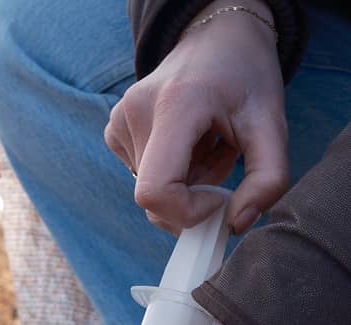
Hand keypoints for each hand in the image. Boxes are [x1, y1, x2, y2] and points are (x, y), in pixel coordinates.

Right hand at [106, 1, 288, 233]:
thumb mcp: (273, 123)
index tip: (218, 199)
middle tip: (222, 162)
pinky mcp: (115, 130)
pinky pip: (143, 177)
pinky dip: (172, 173)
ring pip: (151, 192)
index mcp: (174, 106)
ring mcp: (119, 121)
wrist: (217, 37)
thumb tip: (236, 224)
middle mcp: (136, 112)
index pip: (156, 192)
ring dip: (186, 184)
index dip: (187, 213)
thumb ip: (268, 179)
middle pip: (155, 199)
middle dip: (193, 197)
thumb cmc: (246, 76)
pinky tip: (190, 144)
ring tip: (208, 146)